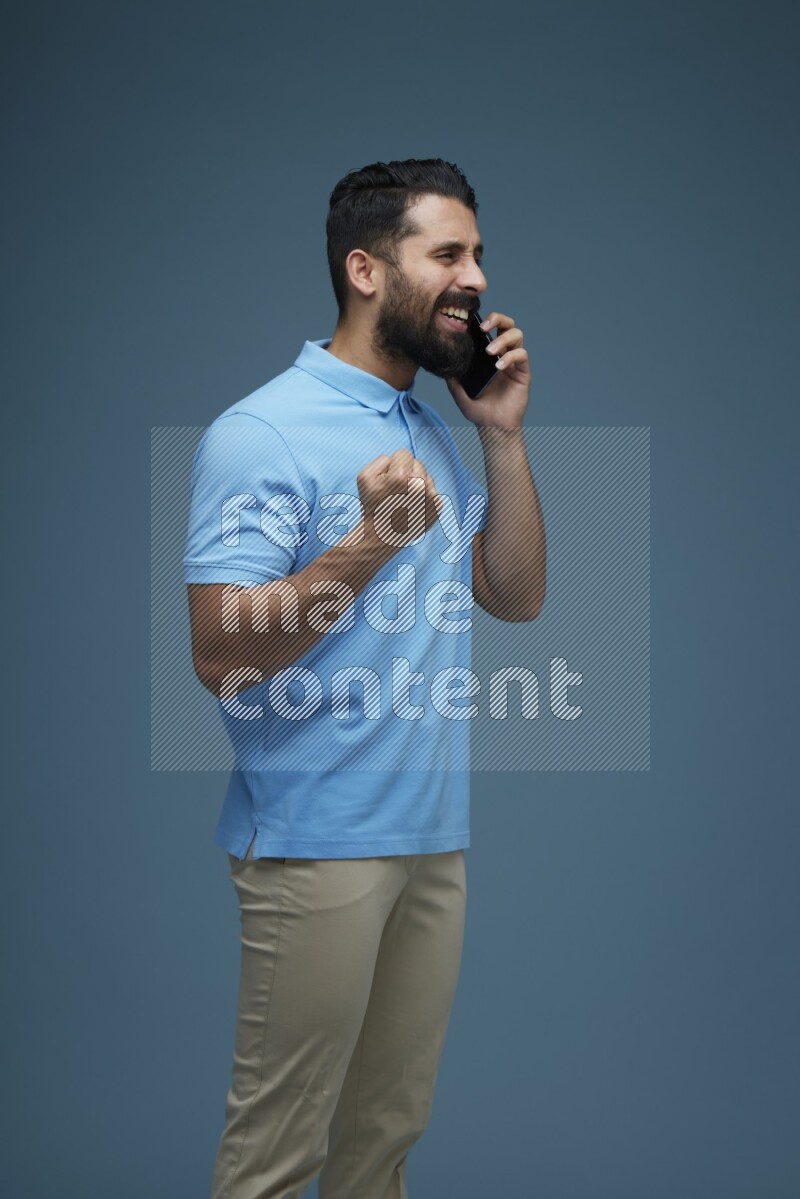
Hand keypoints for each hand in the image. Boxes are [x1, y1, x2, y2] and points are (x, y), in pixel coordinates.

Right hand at [355, 448, 442, 548]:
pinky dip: (424, 496)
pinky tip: (412, 506)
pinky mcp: (438, 507)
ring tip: (404, 499)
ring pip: (426, 476)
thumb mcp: (364, 477)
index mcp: (400, 477)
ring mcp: (431, 498)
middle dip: (407, 472)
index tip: (388, 480)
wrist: (383, 534)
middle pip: (417, 463)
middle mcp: (419, 486)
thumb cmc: (372, 505)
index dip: (394, 464)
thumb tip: (399, 459)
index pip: (404, 453)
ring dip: (416, 483)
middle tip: (396, 491)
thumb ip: (381, 459)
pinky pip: (432, 489)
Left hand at [446, 310, 530, 430]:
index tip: (470, 322)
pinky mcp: (523, 372)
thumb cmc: (478, 409)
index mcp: (488, 355)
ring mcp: (514, 362)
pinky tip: (499, 366)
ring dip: (503, 339)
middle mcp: (503, 354)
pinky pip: (522, 355)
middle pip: (507, 324)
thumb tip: (442, 360)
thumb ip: (451, 375)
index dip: (484, 320)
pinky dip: (510, 356)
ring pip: (517, 335)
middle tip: (483, 327)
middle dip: (497, 319)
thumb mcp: (458, 391)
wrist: (492, 427)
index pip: (490, 328)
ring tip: (490, 351)